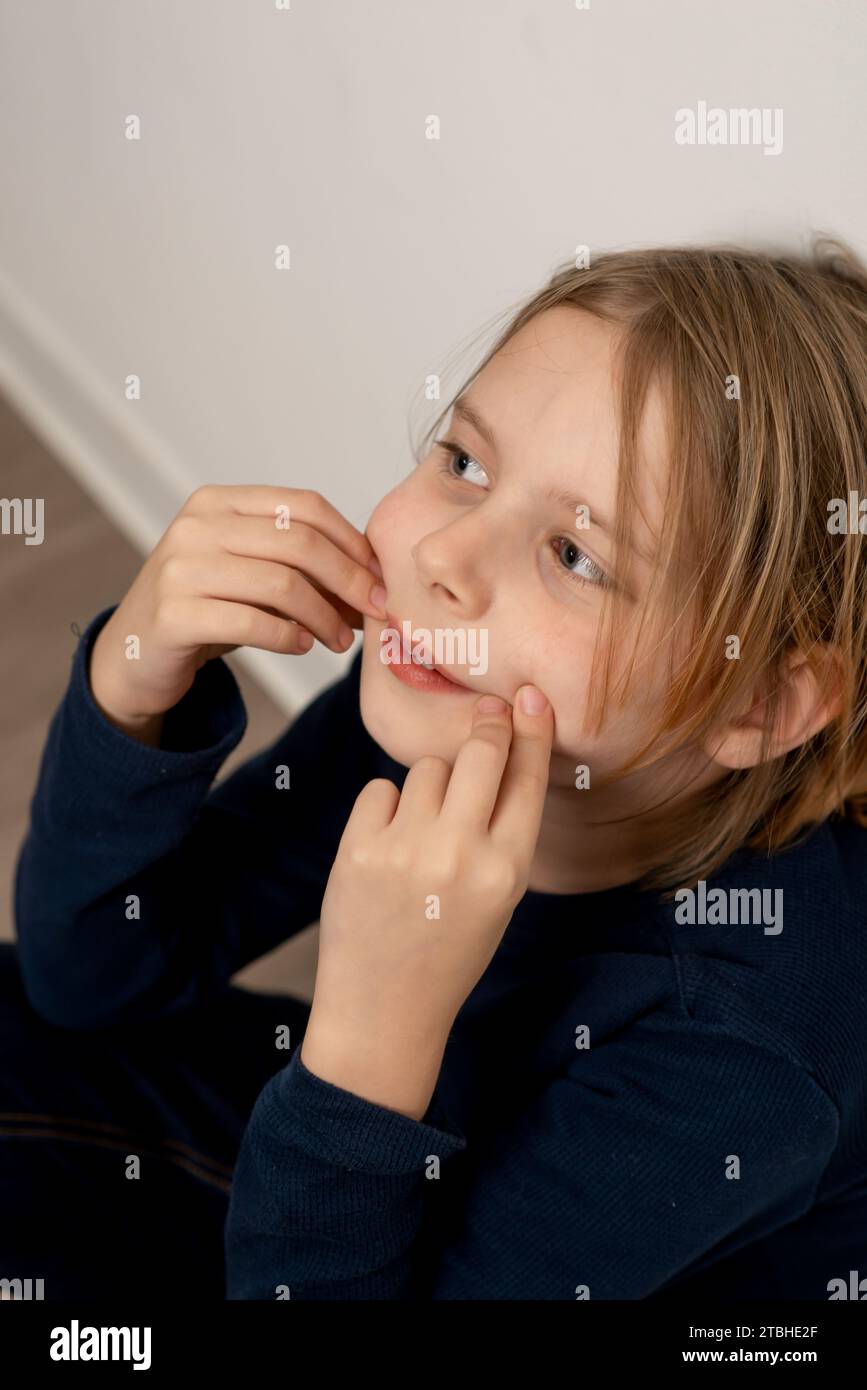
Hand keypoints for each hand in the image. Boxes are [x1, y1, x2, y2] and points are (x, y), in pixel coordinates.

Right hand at [89, 484, 386, 737]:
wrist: (136, 655)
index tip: (379, 577)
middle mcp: (196, 526)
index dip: (351, 541)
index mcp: (218, 502)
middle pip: (299, 543)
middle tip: (376, 611)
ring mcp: (180, 568)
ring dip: (325, 616)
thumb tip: (376, 582)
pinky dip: (289, 637)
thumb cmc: (206, 610)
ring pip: (282, 584)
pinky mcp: (173, 614)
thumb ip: (303, 568)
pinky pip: (253, 623)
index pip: (304, 506)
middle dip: (350, 579)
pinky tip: (303, 646)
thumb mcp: (253, 576)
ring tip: (340, 640)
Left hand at [302, 687, 553, 1116]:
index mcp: (507, 871)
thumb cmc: (448, 951)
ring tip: (424, 830)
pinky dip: (385, 808)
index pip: (528, 779)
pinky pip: (380, 790)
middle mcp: (461, 854)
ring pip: (427, 768)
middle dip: (486, 727)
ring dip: (430, 784)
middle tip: (486, 712)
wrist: (384, 1009)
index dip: (531, 731)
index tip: (527, 697)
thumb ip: (502, 832)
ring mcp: (407, 850)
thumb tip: (499, 747)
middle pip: (481, 753)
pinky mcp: (359, 850)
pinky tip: (389, 844)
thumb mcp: (498, 899)